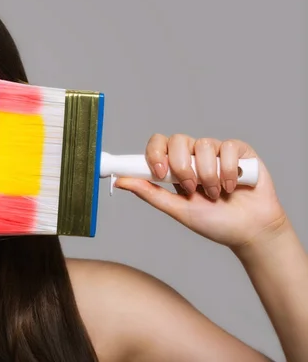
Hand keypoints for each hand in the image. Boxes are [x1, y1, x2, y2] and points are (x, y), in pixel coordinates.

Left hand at [114, 134, 288, 248]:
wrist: (249, 230)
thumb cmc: (214, 222)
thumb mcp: (177, 209)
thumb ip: (150, 193)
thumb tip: (121, 181)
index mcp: (176, 166)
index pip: (159, 144)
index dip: (156, 153)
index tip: (159, 172)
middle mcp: (194, 155)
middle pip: (178, 140)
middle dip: (182, 167)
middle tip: (191, 189)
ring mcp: (216, 151)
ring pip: (203, 145)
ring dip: (207, 175)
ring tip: (215, 194)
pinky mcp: (240, 151)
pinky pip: (227, 148)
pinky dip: (229, 171)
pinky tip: (233, 187)